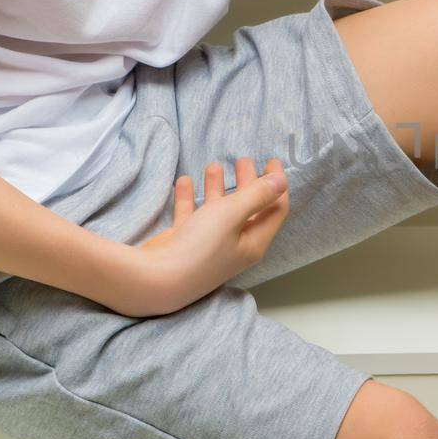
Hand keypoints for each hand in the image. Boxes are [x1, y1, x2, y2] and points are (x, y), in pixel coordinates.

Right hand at [116, 157, 291, 315]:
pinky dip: (189, 198)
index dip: (276, 185)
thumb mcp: (232, 215)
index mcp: (253, 242)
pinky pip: (191, 215)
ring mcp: (209, 245)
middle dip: (247, 182)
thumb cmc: (200, 247)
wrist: (155, 278)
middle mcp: (235, 244)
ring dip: (217, 188)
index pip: (274, 209)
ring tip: (215, 165)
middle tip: (243, 160)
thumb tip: (282, 181)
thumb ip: (257, 196)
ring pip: (218, 210)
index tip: (271, 161)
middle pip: (247, 208)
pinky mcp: (185, 242)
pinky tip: (185, 180)